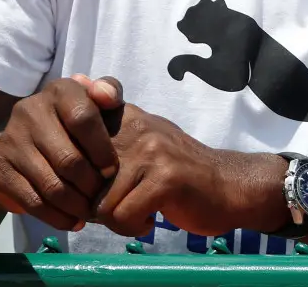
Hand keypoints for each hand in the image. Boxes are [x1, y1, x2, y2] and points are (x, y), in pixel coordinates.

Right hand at [0, 75, 123, 230]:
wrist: (15, 145)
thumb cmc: (68, 124)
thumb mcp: (90, 103)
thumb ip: (108, 92)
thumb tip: (109, 98)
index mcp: (59, 91)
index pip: (83, 118)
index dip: (102, 149)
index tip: (111, 169)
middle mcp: (30, 110)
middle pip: (68, 159)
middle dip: (91, 184)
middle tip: (102, 197)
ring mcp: (11, 140)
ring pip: (52, 185)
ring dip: (76, 205)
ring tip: (90, 212)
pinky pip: (33, 202)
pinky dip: (58, 217)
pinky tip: (73, 221)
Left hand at [87, 101, 285, 238]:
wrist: (231, 186)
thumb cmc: (179, 170)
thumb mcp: (143, 138)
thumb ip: (111, 121)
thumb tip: (78, 81)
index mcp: (127, 116)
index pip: (76, 135)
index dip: (76, 172)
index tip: (97, 182)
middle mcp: (136, 127)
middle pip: (83, 180)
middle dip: (95, 203)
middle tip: (120, 205)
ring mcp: (152, 151)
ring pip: (101, 204)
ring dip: (117, 220)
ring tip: (139, 211)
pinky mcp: (164, 179)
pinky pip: (122, 217)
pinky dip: (133, 228)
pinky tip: (151, 218)